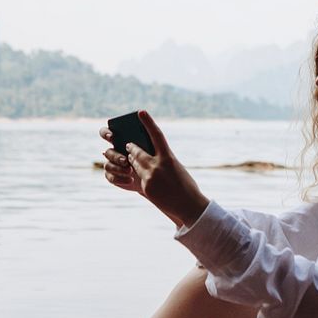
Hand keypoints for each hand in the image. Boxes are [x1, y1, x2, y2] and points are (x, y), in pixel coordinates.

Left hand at [99, 112, 208, 227]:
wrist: (188, 206)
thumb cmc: (186, 186)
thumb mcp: (177, 168)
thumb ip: (164, 160)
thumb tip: (152, 156)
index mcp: (168, 157)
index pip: (156, 135)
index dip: (148, 122)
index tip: (141, 112)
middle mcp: (157, 165)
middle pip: (137, 152)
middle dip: (132, 148)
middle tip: (128, 145)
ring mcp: (150, 177)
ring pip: (135, 164)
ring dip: (133, 161)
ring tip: (132, 158)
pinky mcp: (146, 187)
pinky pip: (139, 178)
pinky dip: (139, 176)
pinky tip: (142, 178)